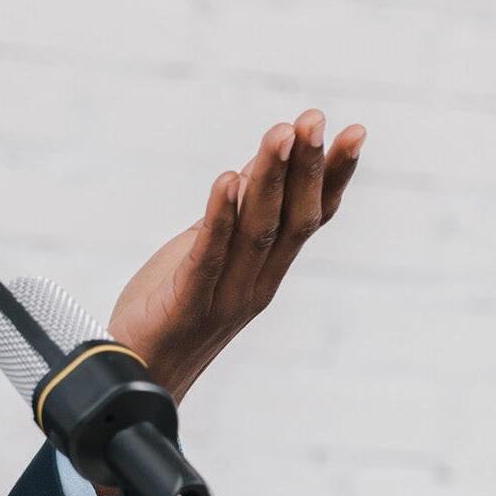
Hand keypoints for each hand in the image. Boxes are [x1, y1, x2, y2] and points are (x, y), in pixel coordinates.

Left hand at [106, 110, 364, 402]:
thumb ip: (239, 215)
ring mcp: (227, 295)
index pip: (313, 216)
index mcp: (269, 269)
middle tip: (315, 119)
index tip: (356, 132)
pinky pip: (210, 255)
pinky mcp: (189, 304)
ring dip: (271, 179)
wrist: (139, 376)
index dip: (336, 175)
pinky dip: (221, 216)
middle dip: (308, 166)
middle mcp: (258, 282)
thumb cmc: (174, 309)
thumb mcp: (213, 252)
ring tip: (281, 134)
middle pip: (293, 219)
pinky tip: (227, 181)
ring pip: (257, 230)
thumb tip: (262, 163)